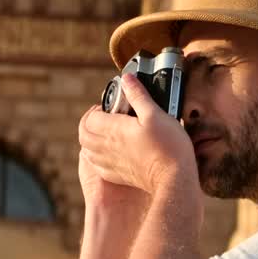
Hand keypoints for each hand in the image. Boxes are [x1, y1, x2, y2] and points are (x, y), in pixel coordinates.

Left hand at [78, 74, 196, 194]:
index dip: (96, 109)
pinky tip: (108, 152)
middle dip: (88, 123)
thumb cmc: (168, 146)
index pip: (89, 118)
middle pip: (83, 135)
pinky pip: (96, 166)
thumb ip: (138, 95)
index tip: (109, 106)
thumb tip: (127, 79)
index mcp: (113, 130)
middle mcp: (107, 148)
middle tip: (103, 117)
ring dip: (90, 140)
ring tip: (104, 133)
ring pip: (87, 151)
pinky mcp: (118, 176)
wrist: (174, 179)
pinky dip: (96, 157)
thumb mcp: (156, 114)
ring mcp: (111, 163)